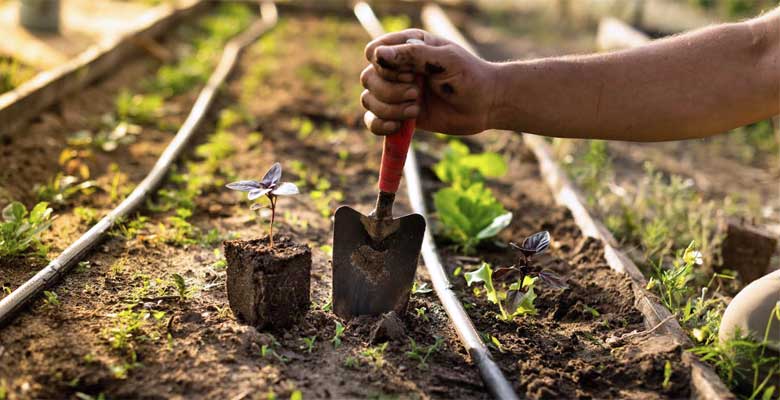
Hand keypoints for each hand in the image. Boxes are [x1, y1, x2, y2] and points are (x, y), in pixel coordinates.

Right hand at [361, 29, 498, 135]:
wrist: (484, 105)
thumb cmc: (469, 76)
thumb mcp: (445, 60)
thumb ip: (412, 55)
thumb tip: (377, 55)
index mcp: (407, 47)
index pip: (374, 52)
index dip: (383, 65)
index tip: (410, 73)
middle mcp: (397, 69)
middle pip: (368, 78)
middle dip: (390, 90)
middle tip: (418, 93)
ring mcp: (396, 93)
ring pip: (369, 100)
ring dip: (390, 109)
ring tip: (416, 109)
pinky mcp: (399, 115)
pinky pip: (372, 121)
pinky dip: (380, 126)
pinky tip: (398, 126)